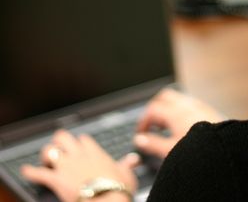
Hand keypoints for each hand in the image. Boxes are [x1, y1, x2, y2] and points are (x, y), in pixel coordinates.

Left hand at [21, 130, 138, 201]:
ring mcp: (66, 166)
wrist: (106, 200)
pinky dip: (30, 172)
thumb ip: (127, 165)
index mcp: (95, 153)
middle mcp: (79, 155)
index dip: (80, 142)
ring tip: (45, 159)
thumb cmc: (118, 189)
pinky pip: (38, 173)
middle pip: (64, 138)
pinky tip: (26, 171)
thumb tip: (134, 159)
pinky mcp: (56, 179)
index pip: (84, 140)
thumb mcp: (126, 174)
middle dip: (59, 141)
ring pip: (50, 150)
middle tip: (59, 147)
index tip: (80, 146)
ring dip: (46, 154)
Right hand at [134, 88, 224, 158]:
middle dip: (156, 108)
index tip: (142, 132)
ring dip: (170, 108)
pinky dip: (182, 110)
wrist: (224, 150)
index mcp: (174, 112)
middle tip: (153, 124)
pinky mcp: (209, 110)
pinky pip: (191, 104)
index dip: (144, 120)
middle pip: (165, 97)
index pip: (153, 109)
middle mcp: (186, 105)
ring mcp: (199, 106)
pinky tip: (184, 125)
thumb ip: (153, 144)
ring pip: (179, 99)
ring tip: (168, 126)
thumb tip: (140, 140)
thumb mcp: (170, 150)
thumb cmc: (199, 151)